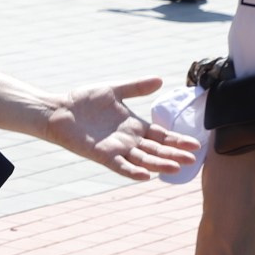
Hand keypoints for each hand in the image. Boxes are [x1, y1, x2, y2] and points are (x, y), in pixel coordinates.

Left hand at [43, 78, 201, 181]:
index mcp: (134, 126)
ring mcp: (116, 149)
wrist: (58, 110)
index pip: (161, 136)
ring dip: (159, 164)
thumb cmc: (83, 101)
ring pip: (142, 159)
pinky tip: (146, 175)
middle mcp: (128, 140)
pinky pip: (119, 165)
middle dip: (174, 154)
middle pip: (156, 150)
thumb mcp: (114, 91)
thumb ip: (136, 88)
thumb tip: (159, 79)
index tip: (195, 144)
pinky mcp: (101, 154)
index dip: (177, 140)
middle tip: (192, 159)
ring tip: (175, 168)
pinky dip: (132, 171)